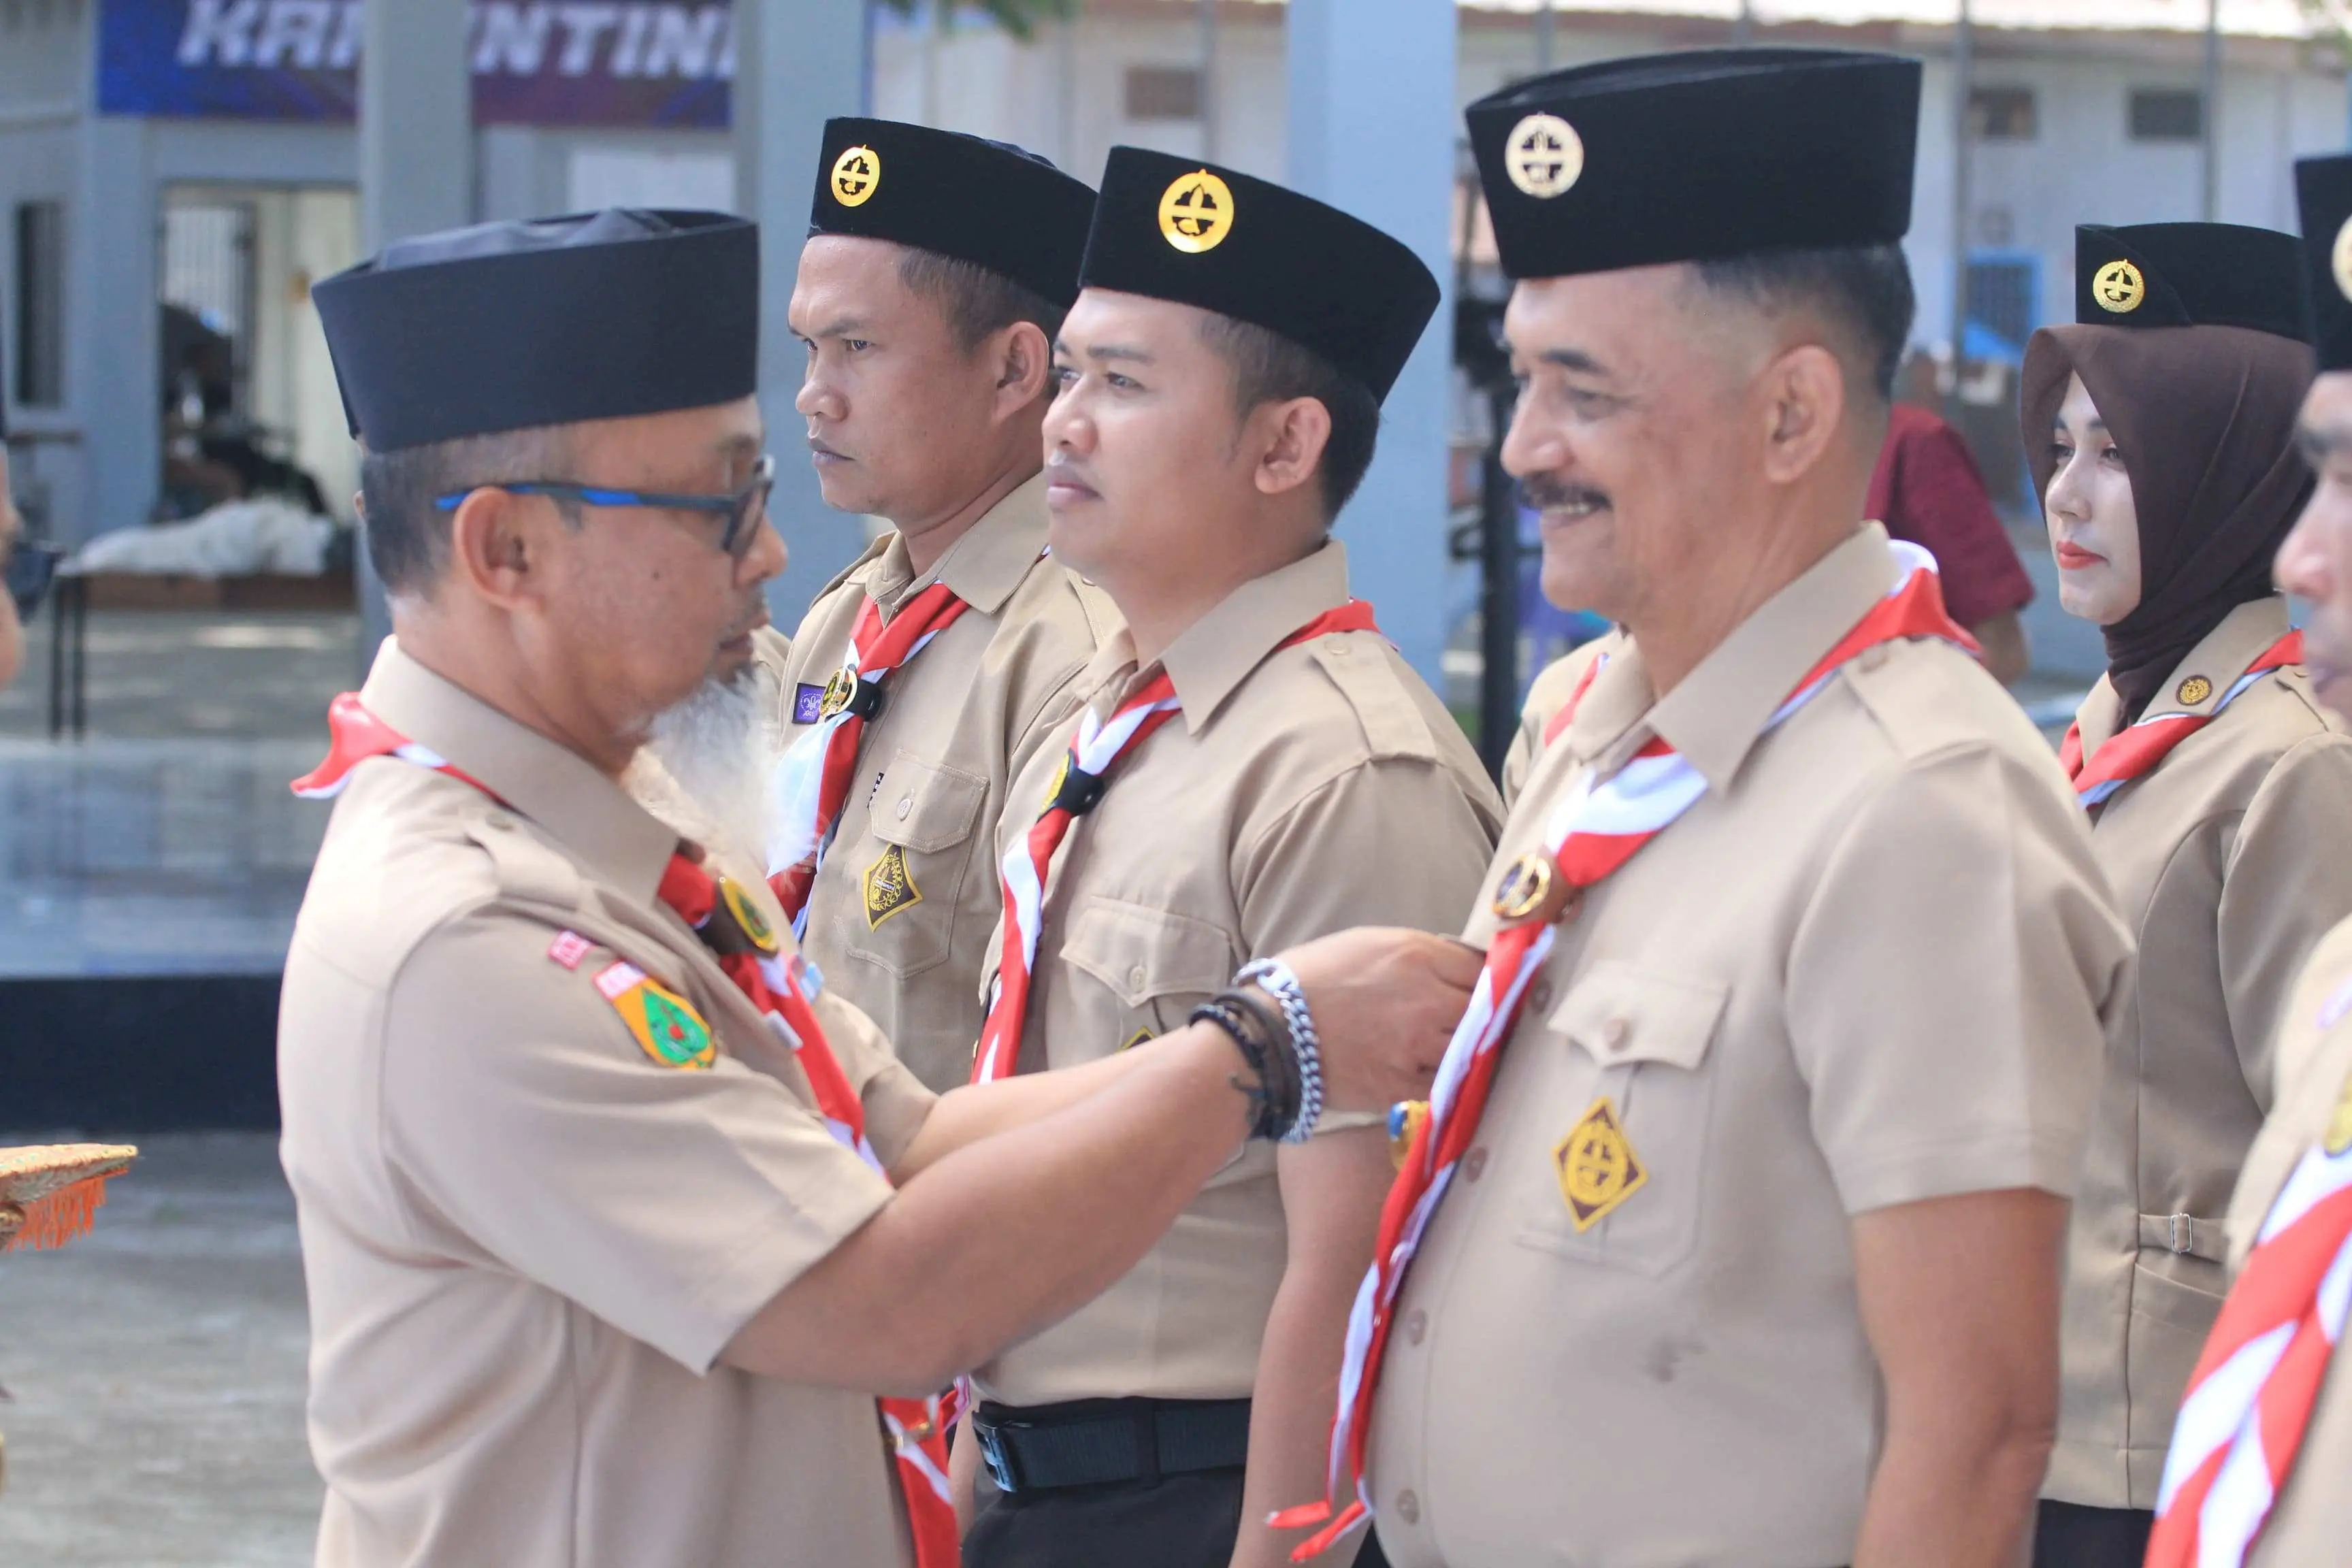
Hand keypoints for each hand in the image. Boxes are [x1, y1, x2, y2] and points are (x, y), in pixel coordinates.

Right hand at [1275, 928, 1483, 1112]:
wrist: (1270, 1029)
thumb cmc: (1311, 976)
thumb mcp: (1369, 942)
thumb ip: (1418, 953)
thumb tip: (1455, 966)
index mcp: (1419, 957)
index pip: (1484, 969)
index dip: (1488, 979)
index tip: (1486, 987)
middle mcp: (1429, 1001)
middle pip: (1487, 1010)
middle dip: (1485, 1014)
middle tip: (1479, 1019)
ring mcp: (1419, 1047)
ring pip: (1471, 1049)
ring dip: (1468, 1048)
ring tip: (1458, 1046)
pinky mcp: (1403, 1085)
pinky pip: (1445, 1083)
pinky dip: (1445, 1078)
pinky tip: (1436, 1072)